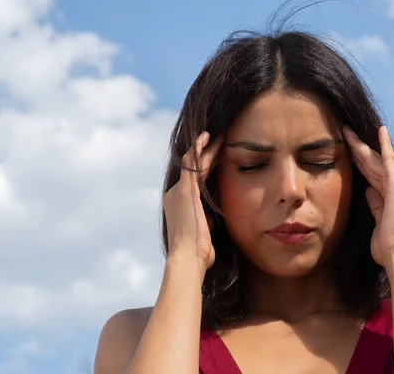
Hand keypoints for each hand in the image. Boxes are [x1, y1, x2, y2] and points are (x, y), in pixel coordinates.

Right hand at [163, 131, 222, 272]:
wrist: (189, 258)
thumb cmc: (198, 254)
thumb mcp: (204, 233)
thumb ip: (207, 222)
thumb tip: (212, 220)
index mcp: (179, 205)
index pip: (194, 181)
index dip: (206, 168)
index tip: (217, 158)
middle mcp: (175, 194)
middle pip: (194, 168)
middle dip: (206, 153)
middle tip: (219, 139)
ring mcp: (179, 190)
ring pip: (194, 162)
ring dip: (206, 148)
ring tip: (219, 135)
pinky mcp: (185, 189)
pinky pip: (192, 163)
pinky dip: (199, 149)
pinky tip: (207, 137)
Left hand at [343, 126, 393, 266]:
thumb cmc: (388, 246)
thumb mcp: (378, 220)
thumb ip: (375, 203)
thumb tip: (368, 189)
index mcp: (393, 195)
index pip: (372, 172)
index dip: (359, 160)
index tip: (347, 148)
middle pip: (372, 163)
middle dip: (357, 148)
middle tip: (344, 131)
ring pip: (375, 159)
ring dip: (361, 145)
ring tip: (347, 130)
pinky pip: (389, 161)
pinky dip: (385, 145)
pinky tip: (379, 131)